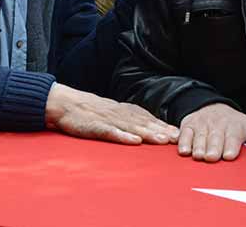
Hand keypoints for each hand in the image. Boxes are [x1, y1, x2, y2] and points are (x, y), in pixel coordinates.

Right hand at [45, 83, 178, 144]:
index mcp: (123, 110)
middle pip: (143, 123)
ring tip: (162, 141)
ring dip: (148, 134)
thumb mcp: (111, 112)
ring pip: (131, 127)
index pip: (147, 118)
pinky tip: (134, 142)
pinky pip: (111, 132)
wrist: (65, 103)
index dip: (163, 126)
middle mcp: (119, 114)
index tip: (180, 134)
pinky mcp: (95, 127)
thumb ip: (128, 118)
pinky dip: (123, 136)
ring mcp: (108, 120)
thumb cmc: (89, 110)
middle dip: (161, 131)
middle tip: (178, 139)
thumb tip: (148, 126)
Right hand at [178, 103, 245, 161]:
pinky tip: (184, 151)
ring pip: (199, 136)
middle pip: (214, 138)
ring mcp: (201, 124)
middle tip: (211, 158)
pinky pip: (184, 134)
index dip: (230, 146)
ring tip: (198, 156)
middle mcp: (217, 124)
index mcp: (234, 126)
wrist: (210, 106)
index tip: (228, 156)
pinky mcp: (188, 125)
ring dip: (197, 147)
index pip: (232, 137)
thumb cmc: (233, 123)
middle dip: (212, 148)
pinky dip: (183, 142)